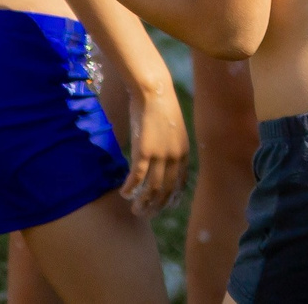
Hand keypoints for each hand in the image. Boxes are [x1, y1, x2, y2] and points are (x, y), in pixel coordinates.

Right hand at [123, 83, 188, 214]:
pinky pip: (136, 177)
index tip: (161, 208)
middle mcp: (175, 157)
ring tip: (133, 209)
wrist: (155, 92)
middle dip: (155, 206)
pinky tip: (123, 193)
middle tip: (144, 214)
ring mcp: (160, 155)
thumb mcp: (174, 132)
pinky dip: (130, 188)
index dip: (170, 199)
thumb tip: (165, 164)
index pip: (180, 184)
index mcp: (184, 153)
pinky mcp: (144, 151)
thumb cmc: (162, 110)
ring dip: (141, 202)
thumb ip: (172, 149)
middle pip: (166, 190)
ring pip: (151, 188)